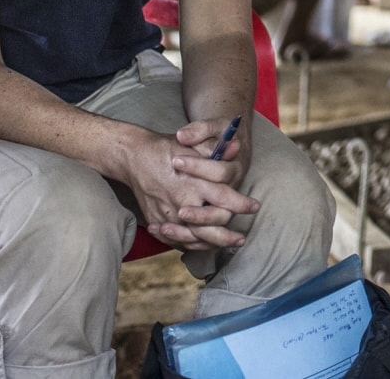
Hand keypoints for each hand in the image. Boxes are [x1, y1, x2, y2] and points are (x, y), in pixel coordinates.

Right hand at [120, 128, 258, 250]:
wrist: (135, 157)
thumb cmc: (167, 148)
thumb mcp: (193, 144)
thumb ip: (216, 150)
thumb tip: (237, 147)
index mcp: (193, 182)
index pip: (224, 198)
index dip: (241, 204)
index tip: (254, 207)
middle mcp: (181, 201)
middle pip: (211, 225)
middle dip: (229, 234)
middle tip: (242, 238)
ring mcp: (167, 215)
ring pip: (194, 238)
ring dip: (213, 244)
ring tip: (228, 245)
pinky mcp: (156, 221)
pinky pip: (176, 240)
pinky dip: (192, 245)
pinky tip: (204, 245)